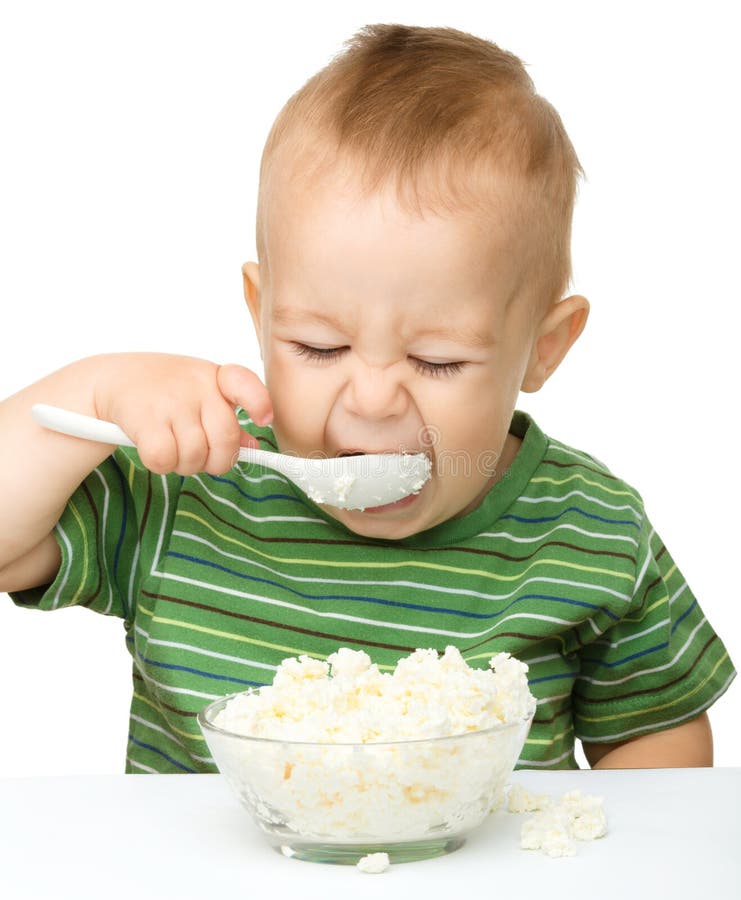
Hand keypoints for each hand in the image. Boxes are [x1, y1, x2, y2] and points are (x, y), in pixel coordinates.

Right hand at [92, 353, 272, 475]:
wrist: (112, 379)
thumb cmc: (163, 390)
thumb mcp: (200, 394)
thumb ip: (227, 419)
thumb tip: (253, 447)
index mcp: (215, 377)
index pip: (246, 384)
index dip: (259, 403)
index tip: (263, 419)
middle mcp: (196, 387)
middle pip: (225, 440)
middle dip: (215, 461)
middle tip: (200, 457)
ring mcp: (171, 402)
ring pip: (195, 457)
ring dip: (184, 465)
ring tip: (172, 448)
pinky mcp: (145, 419)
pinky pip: (165, 460)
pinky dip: (161, 465)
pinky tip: (153, 450)